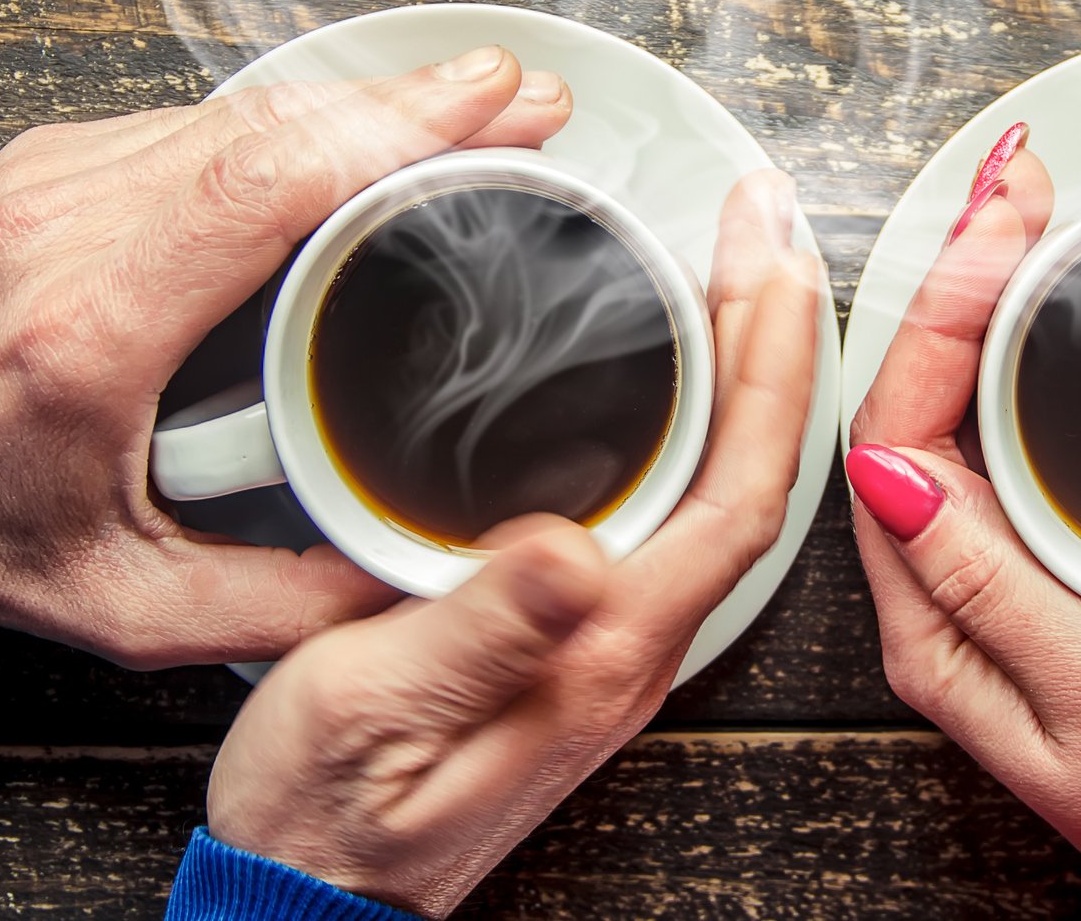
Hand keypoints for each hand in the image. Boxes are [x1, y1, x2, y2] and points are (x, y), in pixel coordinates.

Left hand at [0, 46, 573, 667]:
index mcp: (94, 323)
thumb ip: (280, 601)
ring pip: (242, 109)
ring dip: (365, 104)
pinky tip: (361, 134)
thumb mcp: (127, 605)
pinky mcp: (49, 163)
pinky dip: (297, 122)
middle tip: (529, 99)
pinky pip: (197, 122)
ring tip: (472, 110)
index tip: (496, 102)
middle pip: (276, 121)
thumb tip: (411, 580)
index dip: (396, 126)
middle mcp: (68, 223)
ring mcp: (51, 177)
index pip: (268, 179)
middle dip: (420, 99)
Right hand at [204, 171, 819, 914]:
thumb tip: (571, 544)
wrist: (310, 898)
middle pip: (744, 471)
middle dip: (770, 338)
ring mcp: (607, 643)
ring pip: (712, 484)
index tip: (769, 259)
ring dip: (737, 371)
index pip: (736, 490)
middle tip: (760, 226)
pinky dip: (686, 419)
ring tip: (732, 272)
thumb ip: (479, 632)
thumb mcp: (373, 708)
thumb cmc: (331, 818)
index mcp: (603, 651)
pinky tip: (663, 379)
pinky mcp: (572, 639)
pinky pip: (666, 506)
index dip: (769, 368)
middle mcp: (629, 644)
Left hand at [848, 123, 1080, 862]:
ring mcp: (1008, 569)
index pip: (897, 427)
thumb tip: (887, 470)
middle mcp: (953, 587)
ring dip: (991, 296)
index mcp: (938, 621)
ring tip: (1029, 204)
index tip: (996, 217)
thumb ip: (994, 584)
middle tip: (1014, 177)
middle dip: (956, 274)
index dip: (937, 310)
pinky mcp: (1066, 559)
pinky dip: (1036, 348)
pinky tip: (1062, 295)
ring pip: (968, 404)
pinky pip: (1023, 431)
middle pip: (921, 398)